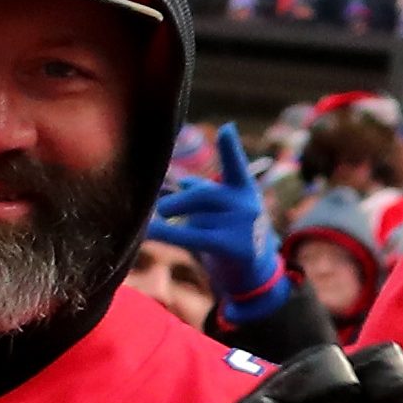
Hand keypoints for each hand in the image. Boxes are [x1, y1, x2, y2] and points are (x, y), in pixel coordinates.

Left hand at [147, 126, 280, 320]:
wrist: (255, 274)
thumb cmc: (232, 235)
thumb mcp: (223, 210)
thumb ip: (204, 192)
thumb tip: (183, 179)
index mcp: (244, 190)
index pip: (236, 166)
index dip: (230, 147)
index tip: (226, 129)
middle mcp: (247, 205)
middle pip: (205, 195)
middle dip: (180, 202)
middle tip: (162, 210)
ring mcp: (244, 226)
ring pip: (196, 219)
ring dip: (178, 225)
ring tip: (166, 229)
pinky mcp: (233, 246)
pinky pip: (191, 236)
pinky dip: (166, 233)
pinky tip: (148, 231)